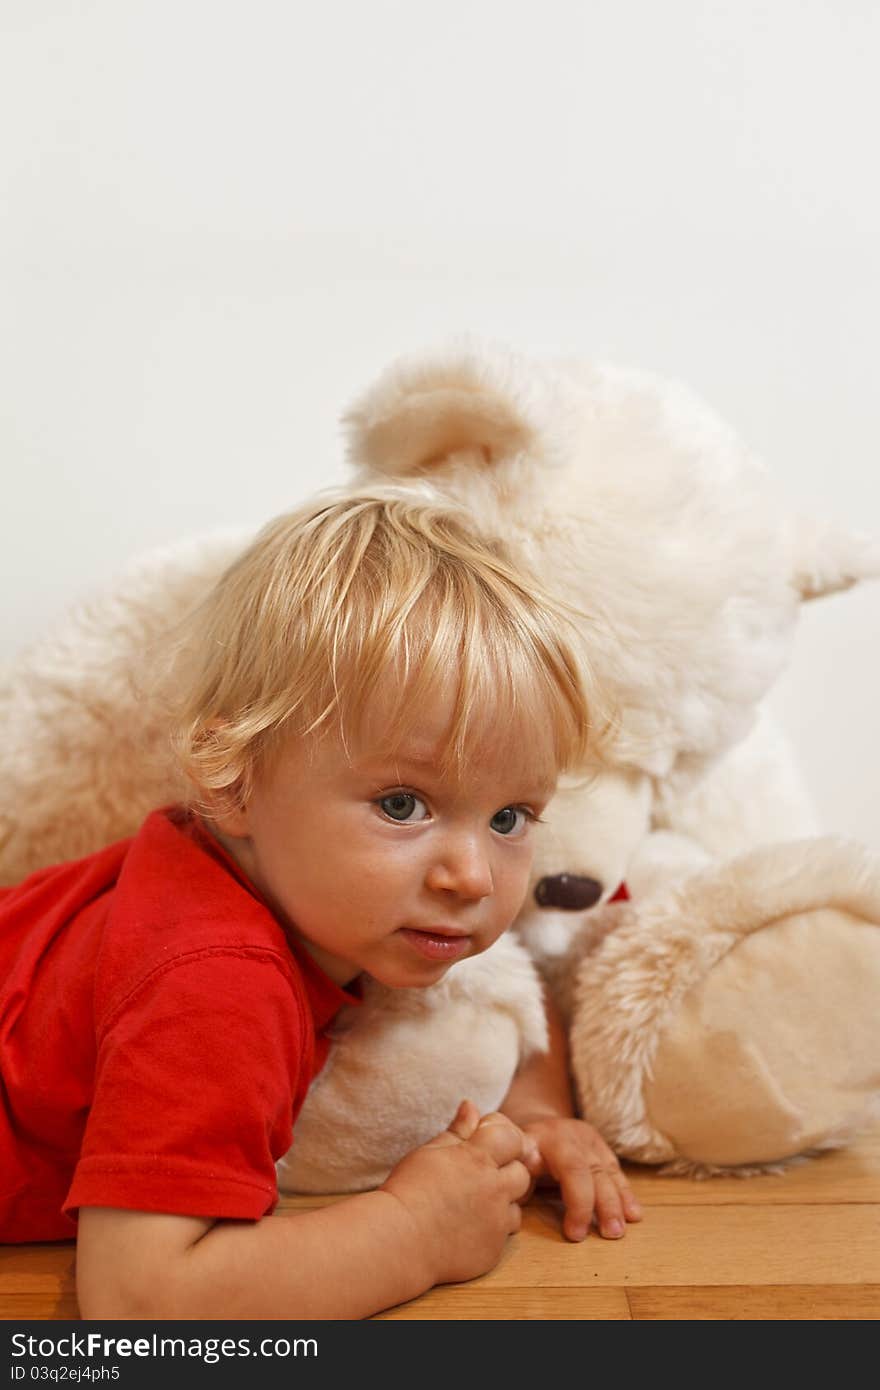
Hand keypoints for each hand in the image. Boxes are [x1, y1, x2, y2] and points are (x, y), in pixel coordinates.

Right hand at [381, 1100, 533, 1285]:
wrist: (397, 1241)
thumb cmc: (408, 1190)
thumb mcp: (430, 1152)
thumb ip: (457, 1130)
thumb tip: (471, 1106)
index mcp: (478, 1159)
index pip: (512, 1137)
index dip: (501, 1136)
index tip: (482, 1143)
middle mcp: (494, 1189)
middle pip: (522, 1172)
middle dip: (507, 1169)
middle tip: (480, 1174)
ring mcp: (496, 1222)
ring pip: (518, 1205)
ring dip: (503, 1200)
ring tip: (474, 1202)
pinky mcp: (493, 1251)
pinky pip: (504, 1235)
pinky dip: (492, 1229)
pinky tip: (468, 1227)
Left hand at [518, 1114, 642, 1241]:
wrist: (533, 1123)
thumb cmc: (517, 1152)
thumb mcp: (510, 1159)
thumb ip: (514, 1175)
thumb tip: (512, 1196)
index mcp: (550, 1139)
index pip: (573, 1170)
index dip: (578, 1204)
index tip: (574, 1235)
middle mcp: (574, 1137)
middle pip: (596, 1172)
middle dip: (605, 1205)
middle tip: (610, 1235)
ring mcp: (591, 1142)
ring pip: (609, 1172)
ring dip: (619, 1203)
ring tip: (621, 1230)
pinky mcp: (602, 1149)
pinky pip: (616, 1172)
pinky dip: (625, 1194)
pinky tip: (634, 1214)